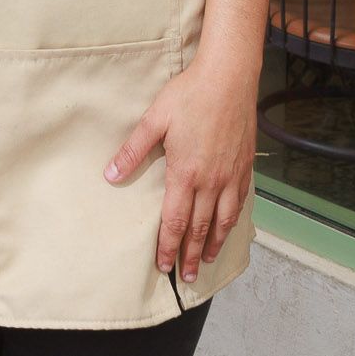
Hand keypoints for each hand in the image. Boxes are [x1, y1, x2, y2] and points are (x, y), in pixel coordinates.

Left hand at [107, 53, 260, 284]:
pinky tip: (228, 227)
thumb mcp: (154, 120)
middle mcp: (211, 181)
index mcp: (185, 173)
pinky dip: (233, 221)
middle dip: (190, 255)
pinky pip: (240, 203)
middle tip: (186, 277)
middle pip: (200, 228)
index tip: (162, 266)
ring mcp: (231, 175)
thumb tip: (110, 174)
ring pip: (223, 221)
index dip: (168, 246)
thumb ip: (133, 151)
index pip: (175, 221)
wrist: (229, 78)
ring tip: (206, 261)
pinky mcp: (245, 166)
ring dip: (214, 244)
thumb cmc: (189, 95)